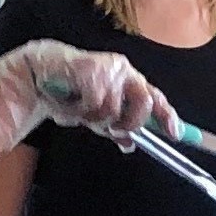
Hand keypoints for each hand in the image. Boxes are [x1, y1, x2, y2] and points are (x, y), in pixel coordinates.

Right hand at [0, 38, 174, 155]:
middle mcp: (124, 71)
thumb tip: (130, 146)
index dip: (168, 117)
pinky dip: (82, 111)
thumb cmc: (69, 92)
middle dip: (130, 122)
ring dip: (96, 118)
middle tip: (111, 128)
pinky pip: (95, 104)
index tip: (175, 135)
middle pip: (145, 101)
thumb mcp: (95, 116)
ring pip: (115, 109)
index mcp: (129, 81)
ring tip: (81, 109)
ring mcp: (108, 69)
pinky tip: (73, 102)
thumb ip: (114, 129)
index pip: (156, 98)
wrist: (39, 75)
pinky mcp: (91, 69)